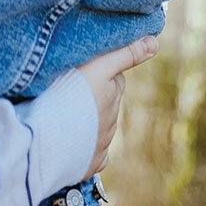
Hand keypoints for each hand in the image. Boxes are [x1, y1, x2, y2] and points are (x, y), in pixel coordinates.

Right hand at [77, 34, 157, 176]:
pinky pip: (94, 153)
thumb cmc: (71, 96)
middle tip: (74, 87)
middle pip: (108, 101)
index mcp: (112, 95)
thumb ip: (126, 54)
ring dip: (87, 118)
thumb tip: (155, 42)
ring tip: (66, 111)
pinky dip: (86, 145)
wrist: (49, 138)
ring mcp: (101, 144)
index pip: (115, 77)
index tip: (86, 68)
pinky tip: (73, 140)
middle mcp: (111, 121)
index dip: (102, 70)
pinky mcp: (90, 163)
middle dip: (96, 95)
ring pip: (100, 126)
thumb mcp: (99, 67)